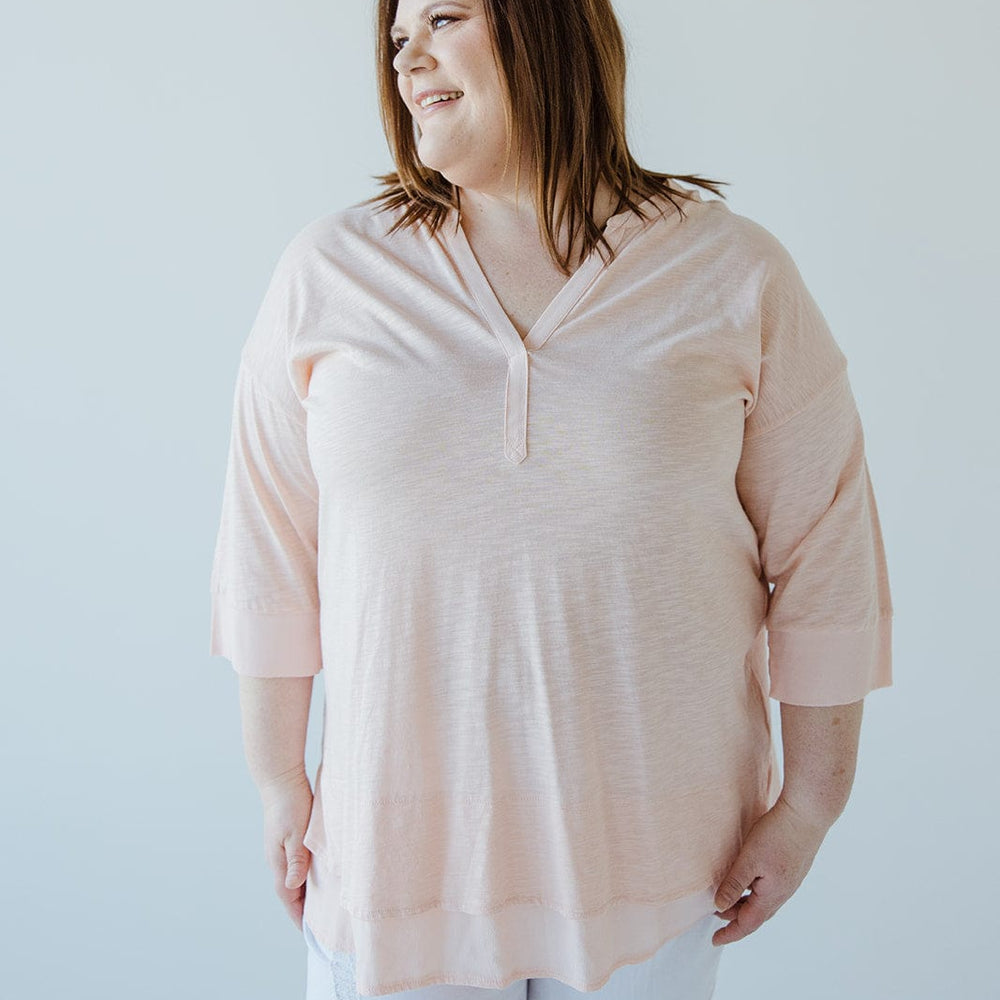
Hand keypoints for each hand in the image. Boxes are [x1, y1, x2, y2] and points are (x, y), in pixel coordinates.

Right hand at [258, 767, 313, 929]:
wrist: (280, 778)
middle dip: (303, 907)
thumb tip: (293, 886)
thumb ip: (296, 859)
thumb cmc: (290, 803)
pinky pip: (297, 863)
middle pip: (290, 890)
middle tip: (319, 923)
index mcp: (278, 860)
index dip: (298, 914)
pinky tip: (319, 873)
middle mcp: (277, 858)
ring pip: (294, 877)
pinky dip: (307, 874)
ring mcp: (280, 848)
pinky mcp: (287, 838)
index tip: (309, 932)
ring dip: (305, 891)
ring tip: (321, 903)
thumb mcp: (295, 832)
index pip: (287, 896)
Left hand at [712, 794, 829, 944]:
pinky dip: (755, 893)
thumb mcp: (749, 859)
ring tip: (728, 899)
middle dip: (735, 918)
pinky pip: (771, 889)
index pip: (748, 923)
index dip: (730, 933)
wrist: (807, 814)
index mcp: (772, 895)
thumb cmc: (777, 834)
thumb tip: (720, 907)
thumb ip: (734, 884)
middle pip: (757, 914)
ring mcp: (790, 881)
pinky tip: (750, 881)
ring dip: (745, 904)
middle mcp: (783, 892)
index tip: (714, 940)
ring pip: (764, 902)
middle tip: (715, 915)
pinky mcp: (792, 868)